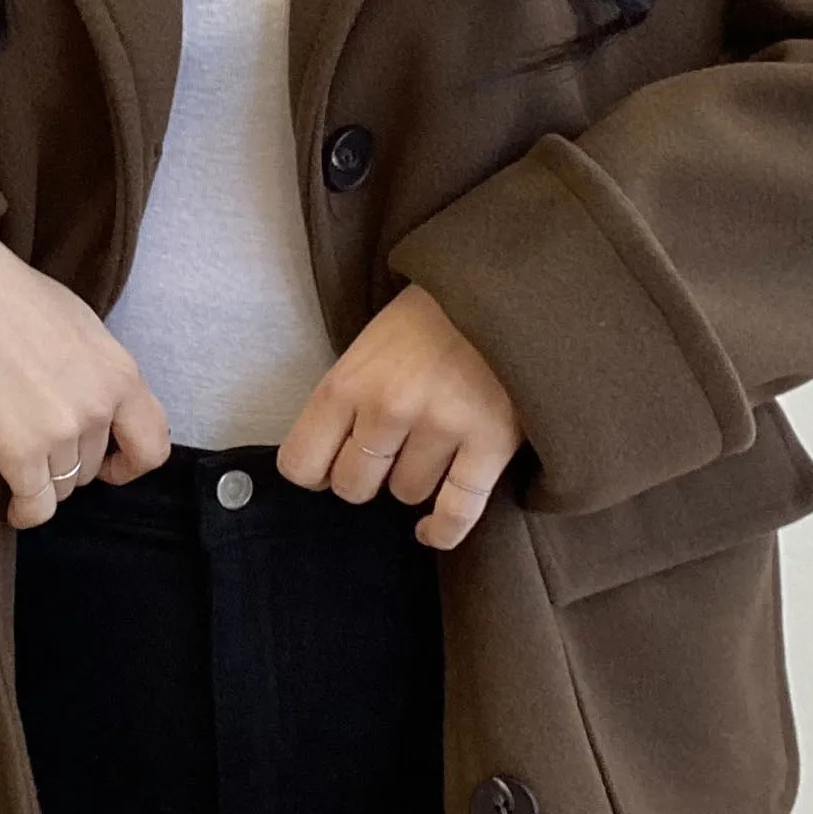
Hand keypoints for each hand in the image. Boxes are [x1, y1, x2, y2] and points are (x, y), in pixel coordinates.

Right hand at [0, 232, 171, 527]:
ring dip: (41, 478)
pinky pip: (34, 505)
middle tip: (36, 439)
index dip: (130, 462)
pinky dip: (24, 511)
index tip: (110, 463)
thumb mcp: (80, 327)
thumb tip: (95, 406)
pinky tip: (12, 506)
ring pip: (62, 487)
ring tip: (15, 453)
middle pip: (93, 467)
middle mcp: (100, 407)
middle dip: (68, 461)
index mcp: (121, 373)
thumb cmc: (9, 296)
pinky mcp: (18, 451)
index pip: (153, 444)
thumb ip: (98, 374)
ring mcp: (61, 431)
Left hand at [276, 285, 522, 548]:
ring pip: (406, 494)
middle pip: (354, 486)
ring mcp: (440, 427)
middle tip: (388, 453)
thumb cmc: (435, 313)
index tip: (333, 462)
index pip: (301, 464)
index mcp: (348, 380)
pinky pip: (455, 513)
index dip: (316, 471)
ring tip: (431, 448)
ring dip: (414, 480)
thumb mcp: (371, 341)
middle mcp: (387, 408)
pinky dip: (441, 530)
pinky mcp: (490, 443)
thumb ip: (349, 395)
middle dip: (367, 477)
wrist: (511, 282)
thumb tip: (329, 460)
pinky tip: (430, 530)